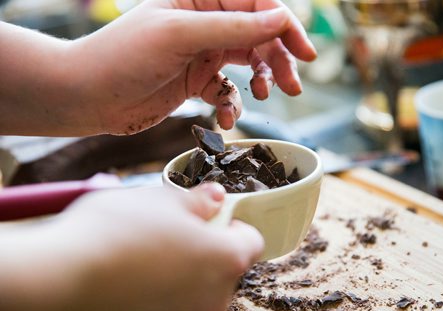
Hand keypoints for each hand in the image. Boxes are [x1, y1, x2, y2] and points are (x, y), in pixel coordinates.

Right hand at [0, 183, 262, 310]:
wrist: (58, 285)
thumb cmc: (114, 234)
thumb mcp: (161, 200)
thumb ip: (197, 200)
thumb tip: (215, 198)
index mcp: (226, 258)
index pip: (250, 240)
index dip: (233, 224)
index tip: (211, 216)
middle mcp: (214, 297)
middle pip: (221, 267)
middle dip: (202, 248)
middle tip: (169, 231)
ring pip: (192, 290)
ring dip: (177, 273)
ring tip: (138, 255)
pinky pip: (167, 310)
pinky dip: (155, 296)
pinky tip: (125, 281)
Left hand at [68, 0, 316, 133]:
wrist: (88, 96)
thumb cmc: (124, 57)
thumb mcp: (181, 35)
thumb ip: (232, 28)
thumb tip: (280, 19)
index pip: (255, 5)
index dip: (283, 26)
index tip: (304, 53)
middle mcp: (204, 23)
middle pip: (258, 35)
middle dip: (278, 59)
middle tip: (293, 86)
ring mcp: (201, 54)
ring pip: (248, 62)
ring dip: (261, 80)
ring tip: (264, 97)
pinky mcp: (195, 82)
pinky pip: (227, 91)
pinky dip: (232, 104)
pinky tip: (225, 117)